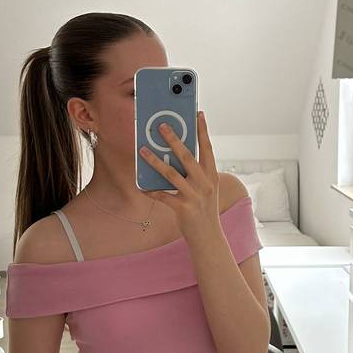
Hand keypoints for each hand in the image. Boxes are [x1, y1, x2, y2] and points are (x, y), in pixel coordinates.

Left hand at [138, 110, 219, 239]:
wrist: (209, 238)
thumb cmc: (204, 210)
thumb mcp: (205, 190)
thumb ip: (195, 174)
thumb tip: (174, 156)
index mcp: (212, 176)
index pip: (207, 148)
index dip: (203, 131)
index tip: (198, 114)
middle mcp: (205, 183)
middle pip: (187, 156)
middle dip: (173, 139)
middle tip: (161, 126)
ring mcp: (195, 196)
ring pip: (171, 174)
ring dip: (155, 161)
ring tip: (142, 151)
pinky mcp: (184, 209)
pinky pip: (163, 196)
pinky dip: (150, 191)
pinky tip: (141, 187)